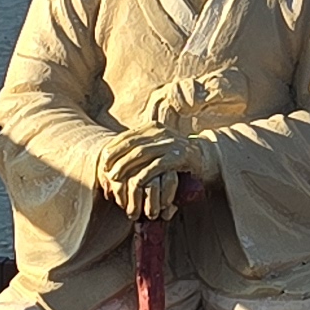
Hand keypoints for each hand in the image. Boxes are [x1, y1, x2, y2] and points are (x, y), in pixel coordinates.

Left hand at [95, 124, 211, 222]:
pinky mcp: (179, 156)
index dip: (114, 148)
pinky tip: (135, 183)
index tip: (103, 160)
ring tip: (115, 178)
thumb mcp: (158, 147)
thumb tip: (116, 157)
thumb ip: (142, 147)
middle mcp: (162, 132)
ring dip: (125, 167)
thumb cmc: (176, 157)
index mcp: (154, 127)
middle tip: (106, 171)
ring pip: (142, 154)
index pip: (128, 136)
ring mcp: (171, 143)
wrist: (205, 158)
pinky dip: (144, 174)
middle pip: (132, 144)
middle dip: (116, 158)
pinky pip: (157, 165)